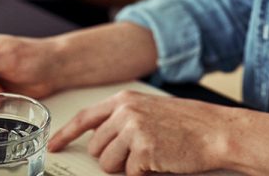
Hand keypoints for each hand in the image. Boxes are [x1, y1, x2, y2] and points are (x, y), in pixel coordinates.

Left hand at [49, 89, 268, 175]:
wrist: (214, 131)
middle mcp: (125, 111)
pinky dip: (143, 174)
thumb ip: (124, 118)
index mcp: (126, 100)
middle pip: (97, 148)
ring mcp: (133, 130)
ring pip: (108, 164)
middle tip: (136, 155)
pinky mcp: (142, 151)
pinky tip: (159, 161)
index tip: (54, 145)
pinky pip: (129, 175)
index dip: (67, 133)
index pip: (86, 117)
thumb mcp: (150, 111)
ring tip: (150, 156)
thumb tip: (101, 139)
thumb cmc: (187, 123)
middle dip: (111, 158)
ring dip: (126, 168)